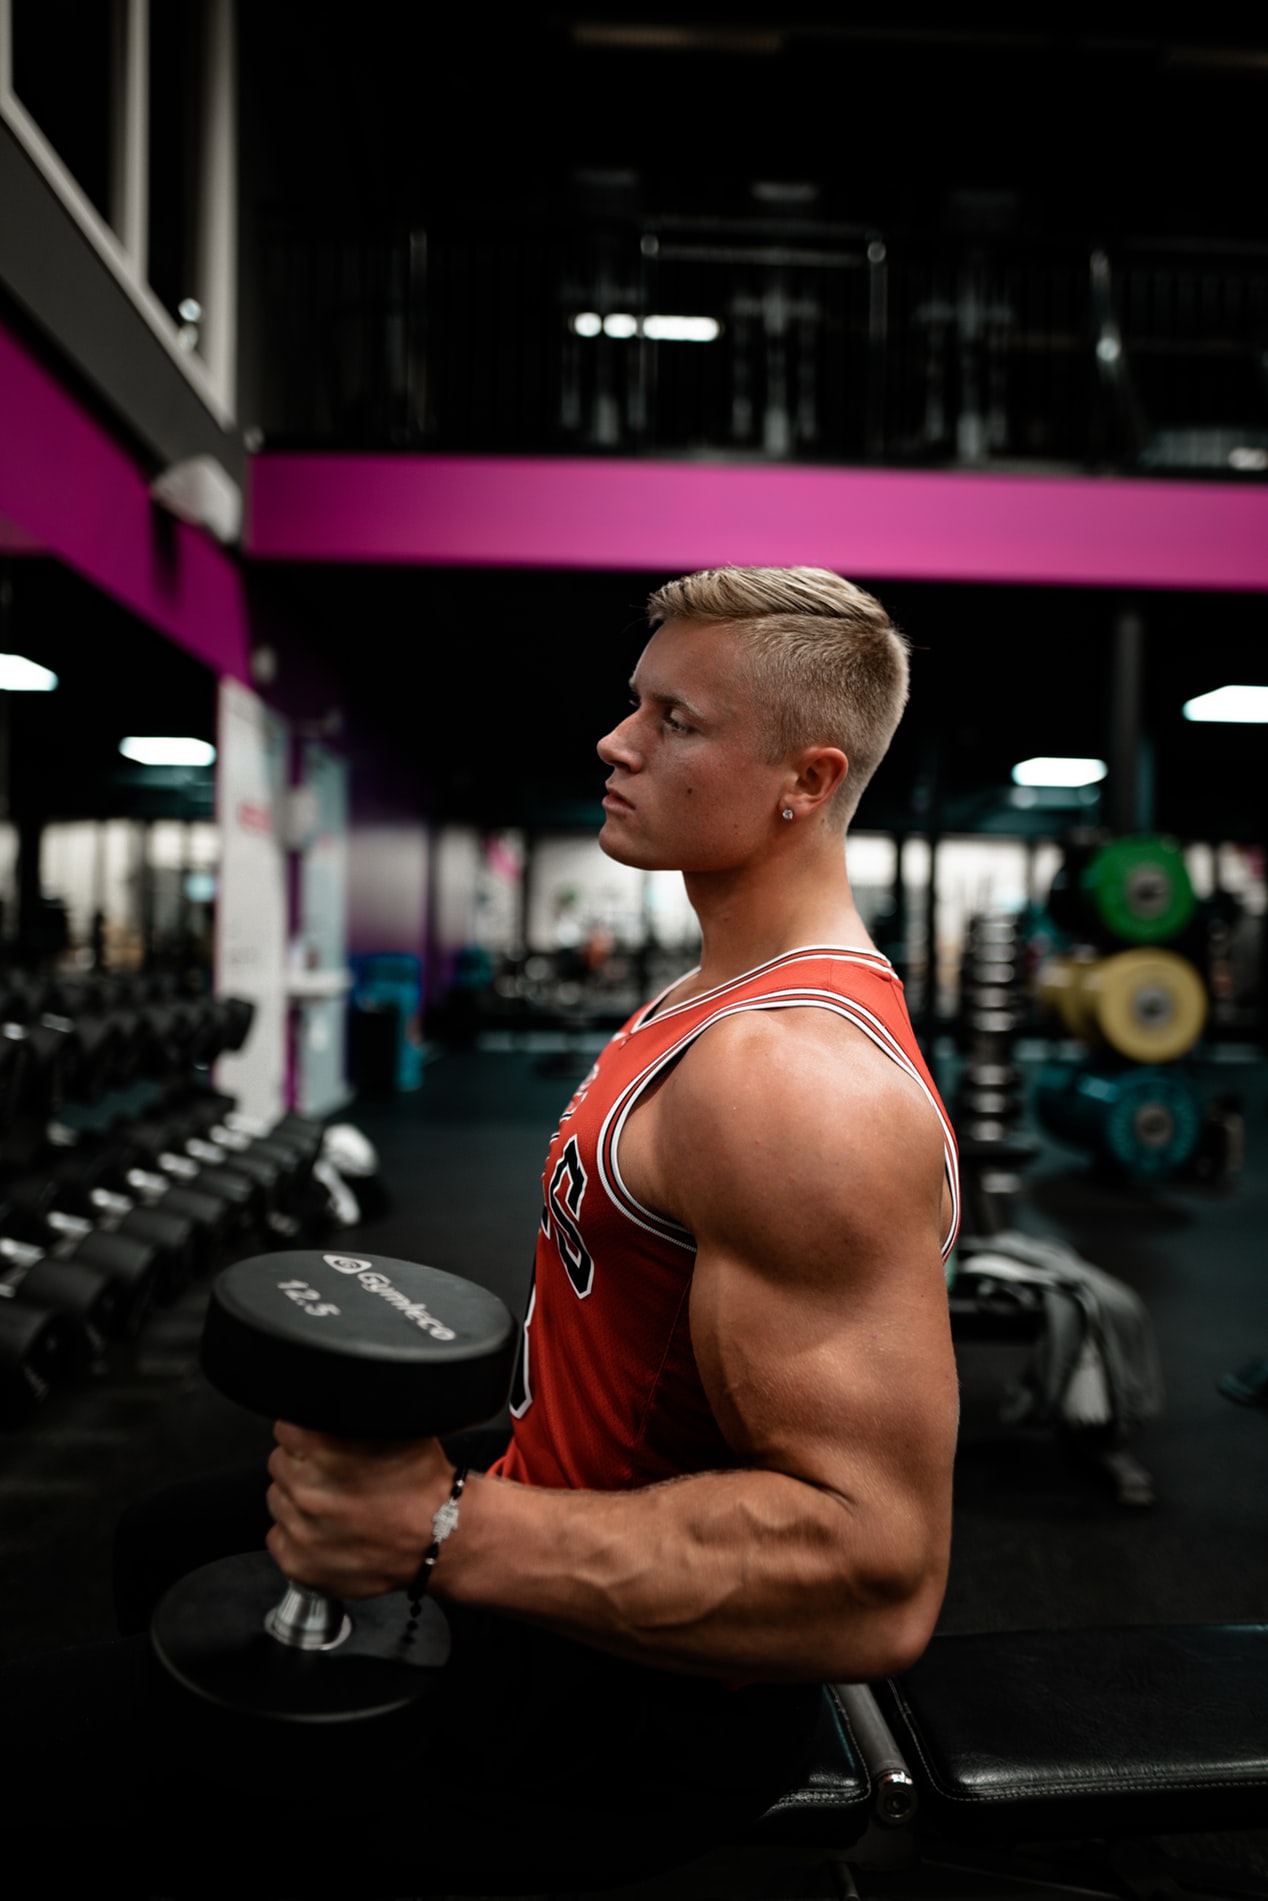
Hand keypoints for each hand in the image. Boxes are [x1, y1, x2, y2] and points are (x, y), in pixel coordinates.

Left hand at [265, 1420, 454, 1598]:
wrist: (441, 1538)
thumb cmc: (422, 1485)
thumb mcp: (395, 1428)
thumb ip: (354, 1414)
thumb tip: (327, 1400)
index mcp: (327, 1452)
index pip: (287, 1429)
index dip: (307, 1433)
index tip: (320, 1442)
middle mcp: (309, 1492)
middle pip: (280, 1463)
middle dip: (303, 1465)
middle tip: (334, 1475)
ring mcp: (302, 1531)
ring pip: (277, 1499)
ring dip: (299, 1499)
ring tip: (335, 1503)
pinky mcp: (299, 1563)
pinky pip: (278, 1537)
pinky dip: (298, 1534)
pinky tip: (328, 1530)